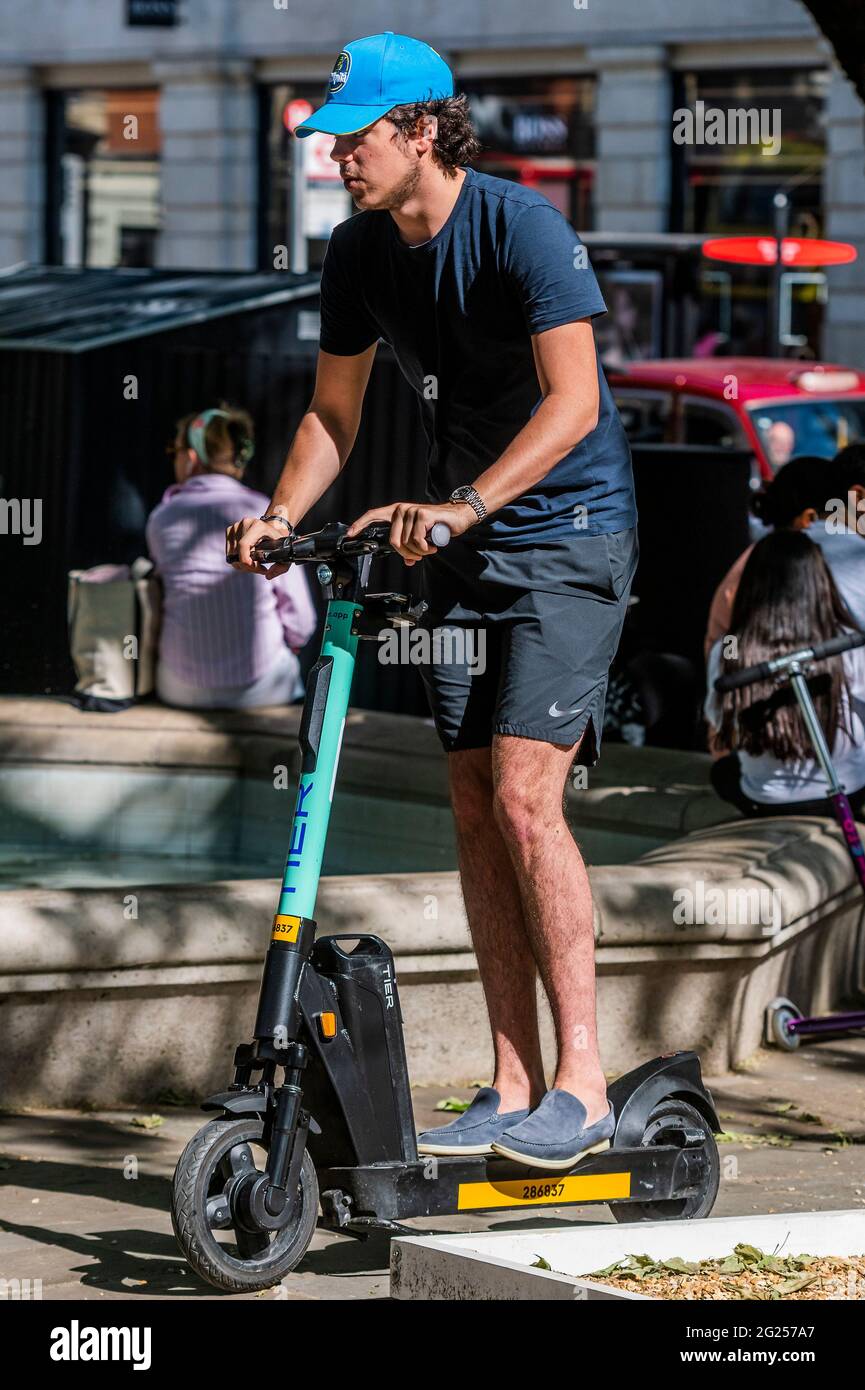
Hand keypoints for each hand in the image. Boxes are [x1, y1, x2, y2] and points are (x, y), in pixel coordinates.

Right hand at [226, 516, 292, 578]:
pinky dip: (237, 559)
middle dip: (248, 566)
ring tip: (254, 563)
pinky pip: (229, 552)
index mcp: (258, 526)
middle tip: (260, 568)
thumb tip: (268, 575)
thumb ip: (281, 567)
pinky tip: (248, 558)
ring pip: (232, 555)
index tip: (258, 568)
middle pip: (238, 553)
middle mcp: (245, 523)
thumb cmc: (278, 540)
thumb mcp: (285, 552)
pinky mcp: (230, 530)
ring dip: (242, 564)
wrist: (273, 527)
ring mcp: (235, 526)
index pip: (243, 545)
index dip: (247, 561)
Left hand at [345, 500, 473, 565]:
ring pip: (406, 543)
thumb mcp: (422, 538)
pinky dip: (425, 549)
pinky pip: (417, 541)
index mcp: (397, 513)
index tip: (349, 534)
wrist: (458, 517)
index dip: (360, 524)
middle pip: (393, 541)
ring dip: (419, 552)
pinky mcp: (421, 515)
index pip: (374, 515)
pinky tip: (432, 547)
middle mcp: (401, 510)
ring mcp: (411, 511)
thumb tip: (407, 561)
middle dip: (406, 553)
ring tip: (429, 549)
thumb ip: (411, 547)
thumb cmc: (438, 526)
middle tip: (418, 555)